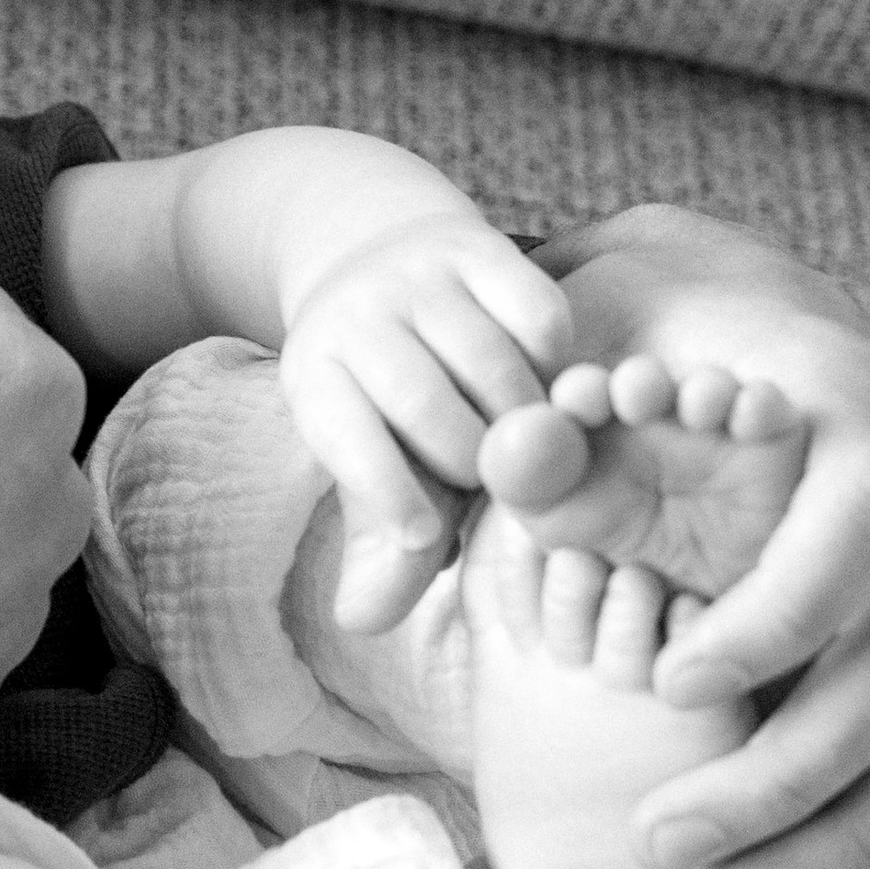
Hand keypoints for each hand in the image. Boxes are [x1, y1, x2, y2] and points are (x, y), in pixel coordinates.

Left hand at [277, 213, 570, 630]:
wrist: (378, 260)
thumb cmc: (386, 397)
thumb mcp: (372, 463)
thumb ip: (383, 547)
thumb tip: (362, 622)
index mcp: (314, 376)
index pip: (350, 442)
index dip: (390, 496)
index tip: (428, 535)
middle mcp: (356, 317)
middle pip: (426, 407)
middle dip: (474, 462)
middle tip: (500, 484)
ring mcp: (417, 275)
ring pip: (490, 363)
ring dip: (527, 419)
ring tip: (535, 445)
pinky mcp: (478, 246)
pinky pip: (537, 315)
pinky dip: (555, 362)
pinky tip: (550, 386)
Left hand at [535, 207, 869, 868]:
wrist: (750, 355)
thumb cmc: (659, 360)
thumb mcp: (587, 377)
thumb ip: (509, 468)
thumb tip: (371, 591)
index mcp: (863, 428)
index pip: (861, 524)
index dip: (781, 612)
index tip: (675, 683)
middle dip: (787, 770)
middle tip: (657, 842)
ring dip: (835, 848)